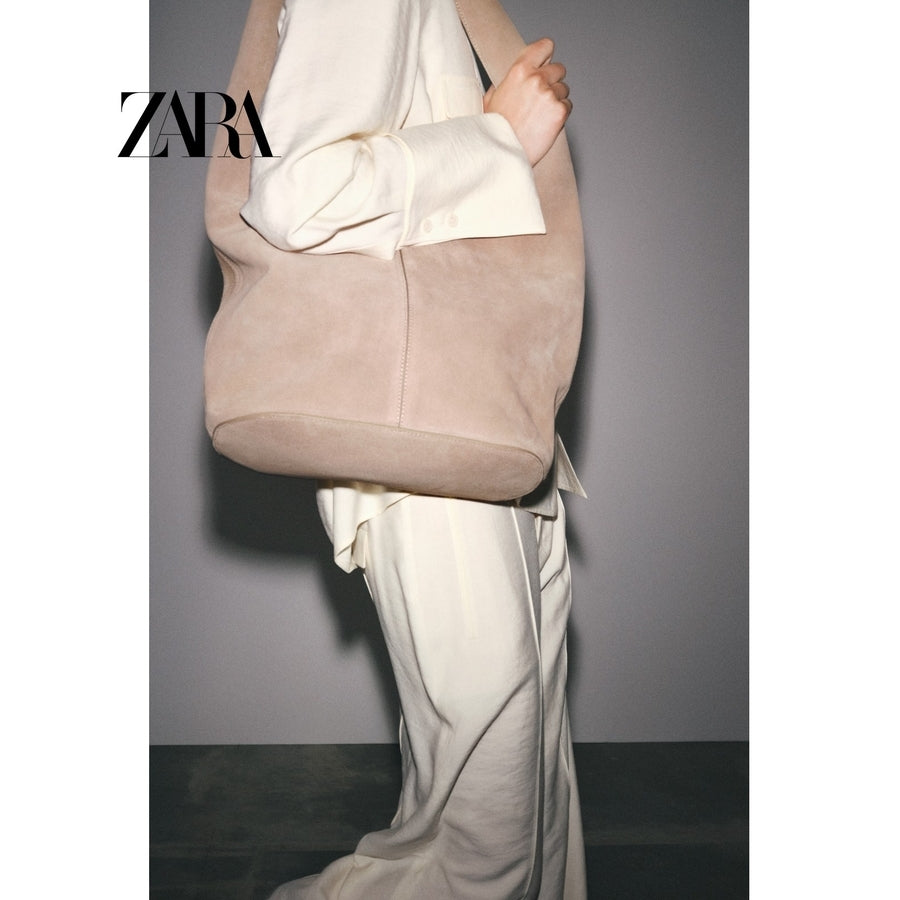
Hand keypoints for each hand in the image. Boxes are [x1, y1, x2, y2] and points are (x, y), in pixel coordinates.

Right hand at [483, 38, 571, 165]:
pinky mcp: (560, 111)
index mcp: (519, 70)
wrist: (502, 153)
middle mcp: (536, 79)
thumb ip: (503, 84)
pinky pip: (568, 105)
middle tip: (541, 98)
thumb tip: (506, 81)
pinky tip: (545, 123)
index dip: (547, 56)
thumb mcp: (491, 99)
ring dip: (556, 99)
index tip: (546, 63)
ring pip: (564, 89)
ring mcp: (550, 95)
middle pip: (559, 69)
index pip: (545, 47)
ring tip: (540, 115)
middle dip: (552, 81)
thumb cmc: (495, 130)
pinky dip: (560, 114)